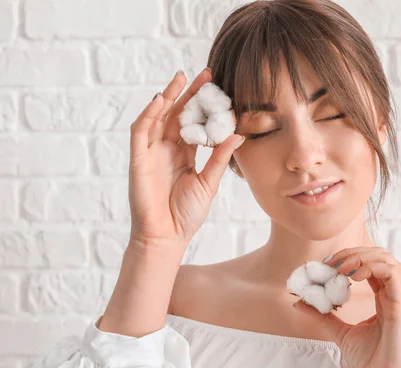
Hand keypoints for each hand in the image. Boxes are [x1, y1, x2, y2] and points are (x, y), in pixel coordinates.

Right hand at [128, 68, 243, 251]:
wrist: (166, 237)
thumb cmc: (186, 214)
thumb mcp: (209, 182)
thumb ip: (220, 158)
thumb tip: (238, 134)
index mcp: (184, 155)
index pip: (194, 124)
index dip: (205, 107)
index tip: (220, 90)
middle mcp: (167, 150)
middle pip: (177, 115)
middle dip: (190, 94)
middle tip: (206, 74)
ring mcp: (151, 153)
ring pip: (158, 117)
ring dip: (168, 96)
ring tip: (182, 78)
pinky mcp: (137, 159)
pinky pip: (140, 131)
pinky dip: (149, 114)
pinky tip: (161, 99)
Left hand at [292, 247, 400, 367]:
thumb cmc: (371, 360)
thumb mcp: (340, 332)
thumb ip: (323, 315)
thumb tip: (300, 302)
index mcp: (383, 297)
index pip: (369, 265)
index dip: (348, 259)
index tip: (325, 266)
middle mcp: (393, 293)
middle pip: (377, 256)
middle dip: (352, 253)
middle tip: (330, 263)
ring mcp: (399, 296)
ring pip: (385, 258)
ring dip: (359, 257)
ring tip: (340, 268)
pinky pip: (390, 272)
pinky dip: (370, 267)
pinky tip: (352, 276)